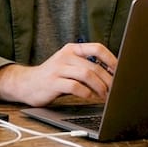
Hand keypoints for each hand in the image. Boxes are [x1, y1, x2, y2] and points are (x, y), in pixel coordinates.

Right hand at [0, 41, 115, 106]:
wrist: (26, 84)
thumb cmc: (53, 77)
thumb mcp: (69, 66)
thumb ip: (86, 67)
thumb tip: (113, 76)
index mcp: (72, 49)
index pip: (97, 48)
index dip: (112, 59)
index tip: (121, 71)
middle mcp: (65, 56)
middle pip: (94, 66)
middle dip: (108, 80)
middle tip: (115, 90)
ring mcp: (58, 69)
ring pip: (86, 75)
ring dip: (100, 87)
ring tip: (105, 96)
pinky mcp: (52, 82)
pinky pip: (75, 86)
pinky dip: (86, 93)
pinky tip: (89, 97)